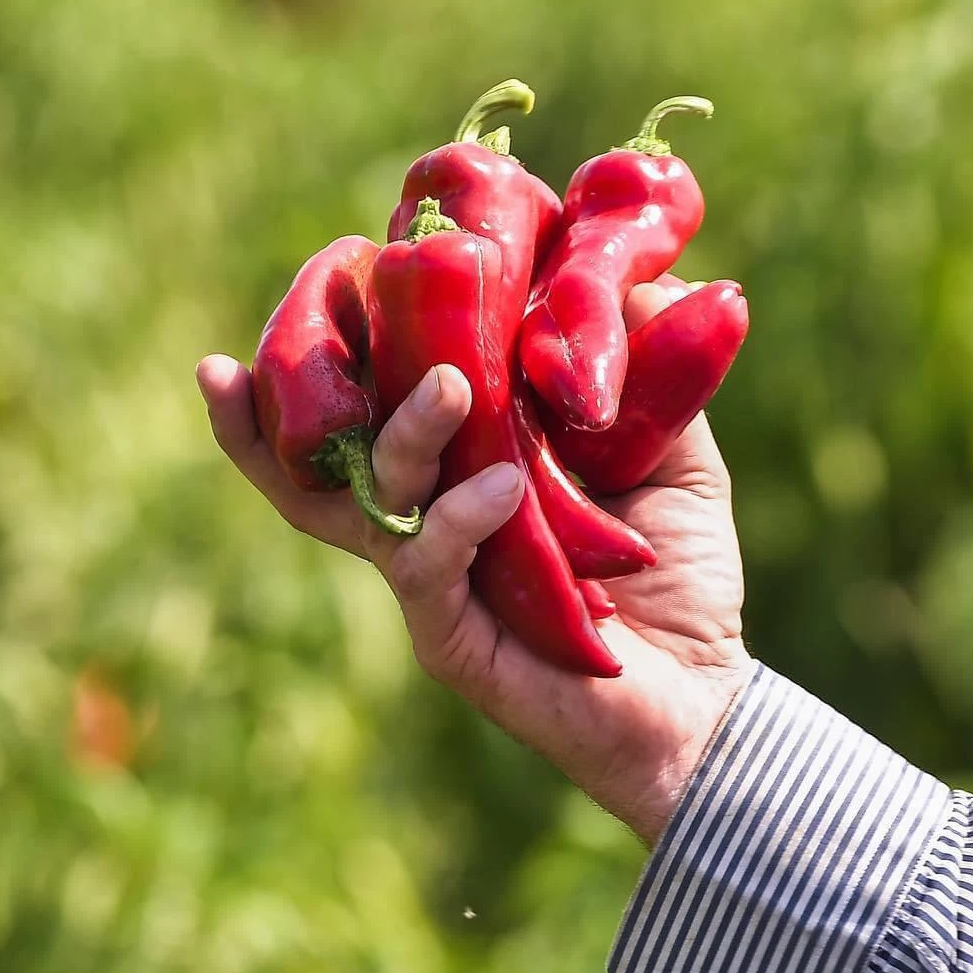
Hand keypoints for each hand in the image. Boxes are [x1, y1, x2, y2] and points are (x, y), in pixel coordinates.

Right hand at [196, 280, 753, 845]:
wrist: (702, 694)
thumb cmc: (675, 575)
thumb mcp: (670, 455)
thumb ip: (644, 375)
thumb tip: (633, 278)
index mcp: (452, 476)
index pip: (366, 415)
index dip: (321, 361)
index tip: (317, 280)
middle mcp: (422, 526)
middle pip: (314, 471)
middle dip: (272, 412)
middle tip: (270, 344)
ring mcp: (430, 585)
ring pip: (369, 507)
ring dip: (400, 439)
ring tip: (449, 386)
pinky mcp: (450, 639)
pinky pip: (428, 570)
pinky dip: (459, 521)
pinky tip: (500, 487)